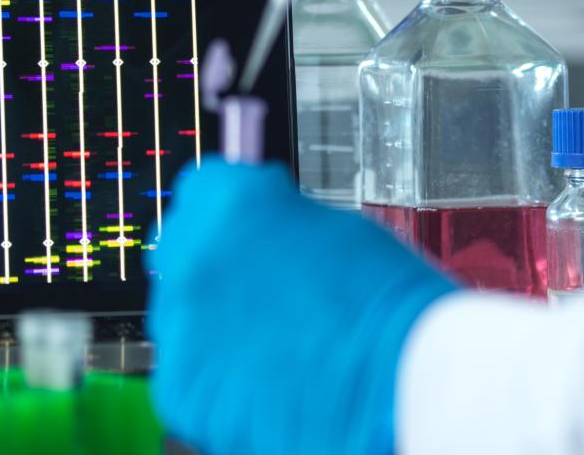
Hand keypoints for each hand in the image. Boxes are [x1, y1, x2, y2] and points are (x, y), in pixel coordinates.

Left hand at [147, 158, 455, 454]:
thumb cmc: (386, 301)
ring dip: (213, 325)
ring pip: (179, 318)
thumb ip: (274, 222)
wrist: (405, 380)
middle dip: (214, 268)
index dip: (227, 215)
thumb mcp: (331, 227)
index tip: (244, 233)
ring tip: (273, 345)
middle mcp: (191, 259)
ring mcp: (181, 327)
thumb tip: (258, 230)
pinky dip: (217, 381)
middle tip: (260, 293)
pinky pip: (187, 377)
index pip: (199, 191)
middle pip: (179, 253)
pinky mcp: (184, 391)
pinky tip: (264, 381)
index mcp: (227, 202)